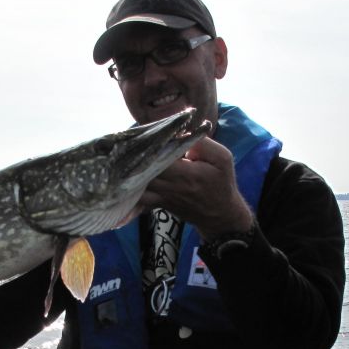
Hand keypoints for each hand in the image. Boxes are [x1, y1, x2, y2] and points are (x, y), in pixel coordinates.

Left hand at [137, 136, 253, 238]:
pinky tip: (125, 178)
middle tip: (133, 141)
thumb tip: (180, 134)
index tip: (149, 133)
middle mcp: (170, 187)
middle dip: (135, 155)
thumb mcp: (223, 158)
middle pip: (141, 170)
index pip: (158, 157)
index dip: (150, 145)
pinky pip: (137, 198)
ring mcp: (161, 197)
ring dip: (129, 171)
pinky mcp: (157, 203)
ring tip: (127, 156)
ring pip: (135, 185)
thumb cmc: (222, 183)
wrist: (220, 215)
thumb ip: (203, 143)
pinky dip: (129, 189)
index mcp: (186, 175)